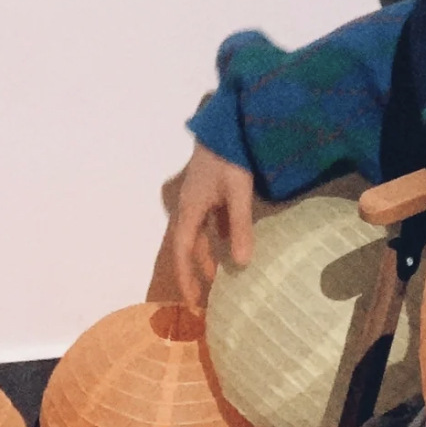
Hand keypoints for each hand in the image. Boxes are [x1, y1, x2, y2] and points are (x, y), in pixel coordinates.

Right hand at [170, 142, 255, 307]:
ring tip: (220, 275)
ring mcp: (201, 197)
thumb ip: (240, 227)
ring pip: (201, 233)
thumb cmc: (230, 157)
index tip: (191, 303)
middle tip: (207, 295)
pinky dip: (220, 235)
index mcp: (189, 210)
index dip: (186, 278)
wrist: (228, 123)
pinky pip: (212, 220)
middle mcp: (190, 206)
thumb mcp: (238, 193)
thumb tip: (241, 265)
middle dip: (197, 270)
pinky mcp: (212, 189)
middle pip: (190, 245)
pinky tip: (232, 241)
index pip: (183, 253)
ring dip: (209, 253)